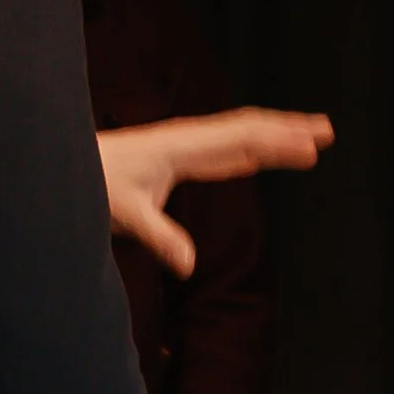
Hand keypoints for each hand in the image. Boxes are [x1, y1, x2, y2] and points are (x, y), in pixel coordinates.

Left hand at [98, 109, 333, 280]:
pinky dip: (253, 149)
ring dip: (276, 135)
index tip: (310, 147)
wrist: (66, 162)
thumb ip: (158, 237)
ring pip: (241, 136)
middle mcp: (188, 139)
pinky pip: (227, 149)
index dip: (277, 143)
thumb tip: (186, 265)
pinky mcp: (180, 157)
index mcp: (181, 145)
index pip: (240, 140)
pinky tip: (265, 154)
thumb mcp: (122, 213)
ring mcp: (186, 145)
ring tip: (312, 137)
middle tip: (328, 131)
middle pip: (248, 129)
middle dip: (288, 128)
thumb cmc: (92, 183)